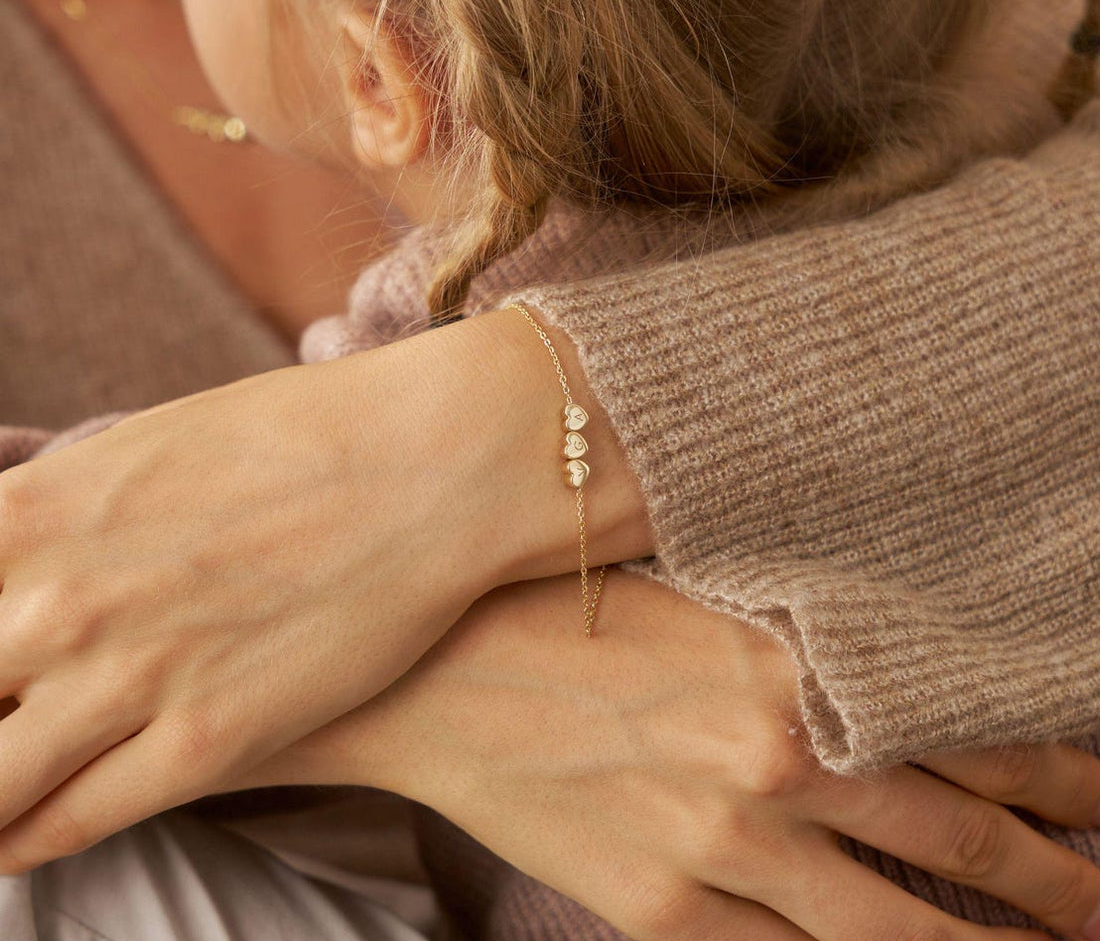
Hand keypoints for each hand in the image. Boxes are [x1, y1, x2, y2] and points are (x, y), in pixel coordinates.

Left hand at [0, 312, 601, 871]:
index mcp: (31, 510)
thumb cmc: (305, 439)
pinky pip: (65, 824)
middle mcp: (55, 600)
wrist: (430, 471)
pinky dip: (21, 841)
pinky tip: (18, 837)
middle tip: (5, 714)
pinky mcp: (202, 743)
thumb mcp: (154, 444)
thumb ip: (59, 508)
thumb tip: (19, 554)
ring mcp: (126, 676)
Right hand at [244, 574, 1099, 940]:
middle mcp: (772, 771)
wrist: (434, 677)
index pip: (966, 731)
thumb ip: (791, 627)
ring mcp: (718, 855)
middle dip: (1052, 880)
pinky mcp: (658, 911)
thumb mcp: (691, 591)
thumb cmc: (559, 608)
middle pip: (955, 843)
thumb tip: (880, 653)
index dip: (1058, 771)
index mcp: (786, 672)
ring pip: (888, 934)